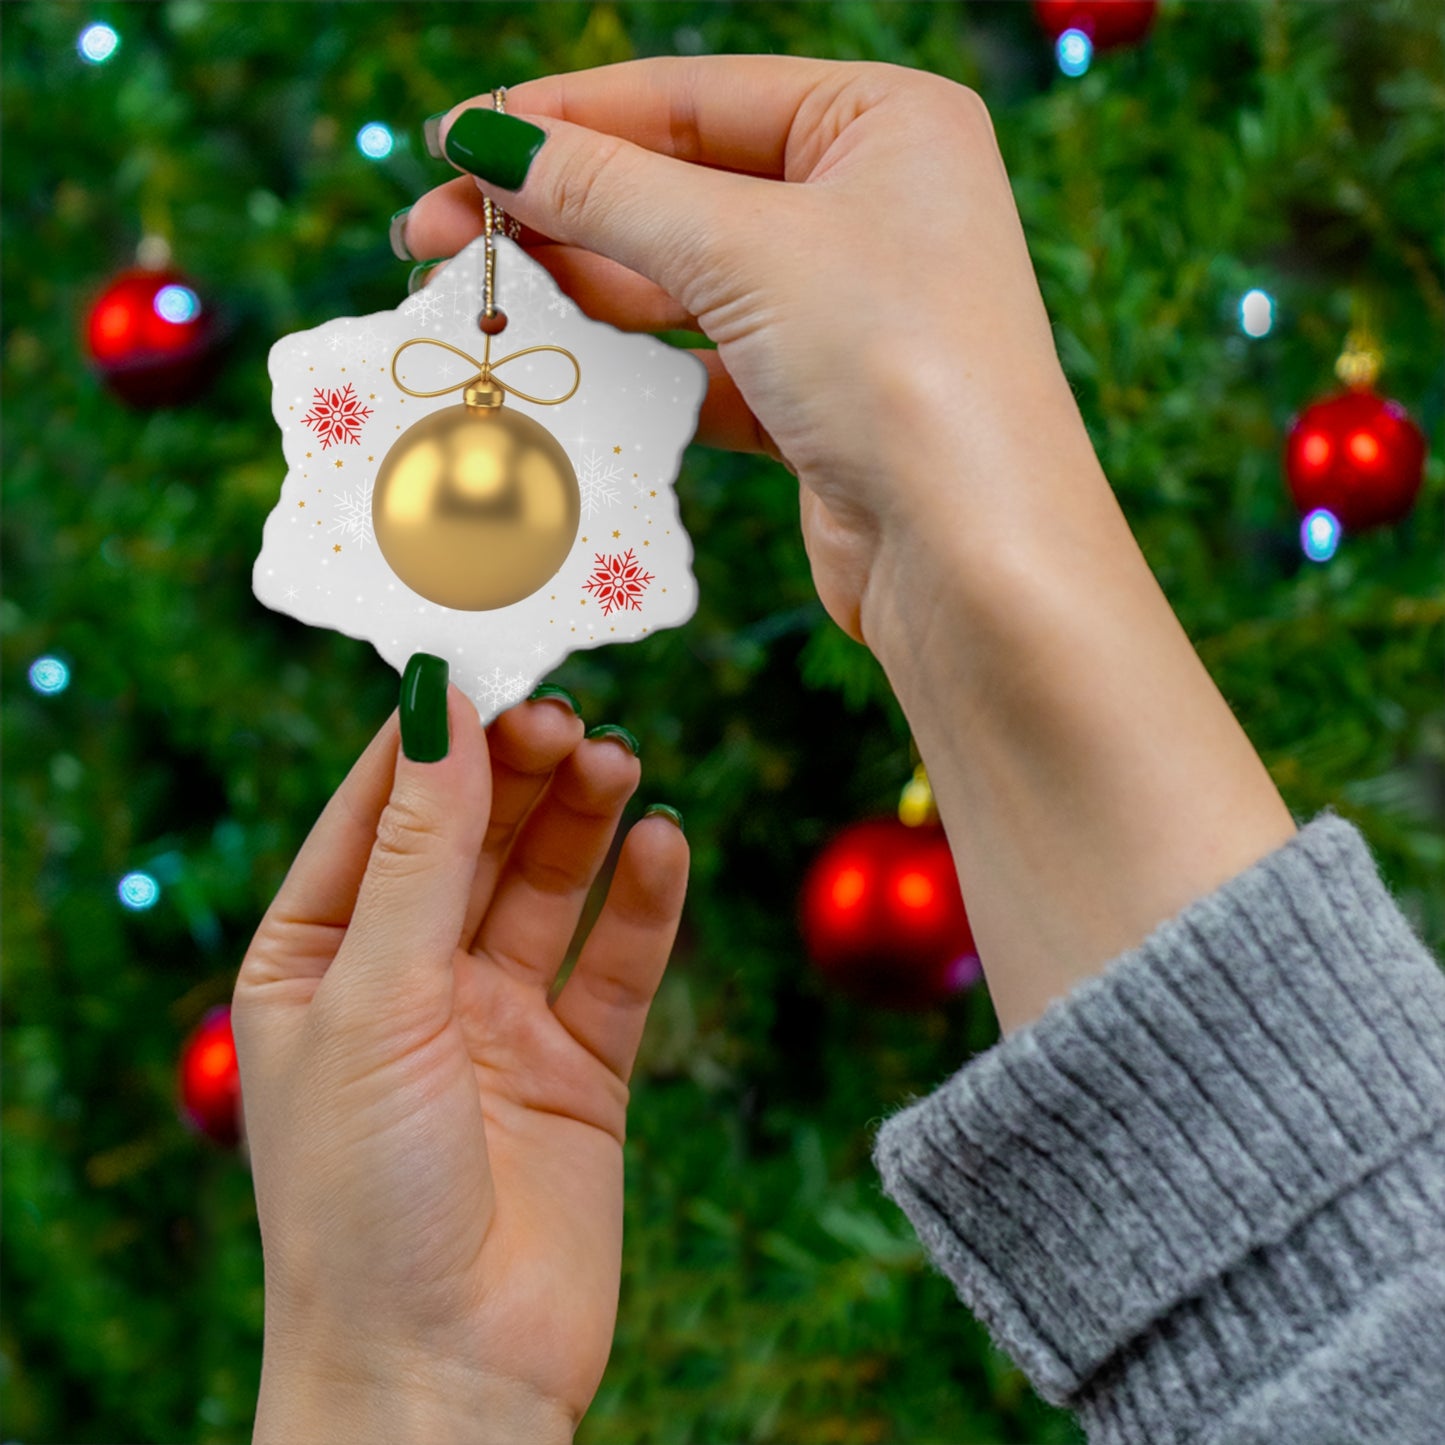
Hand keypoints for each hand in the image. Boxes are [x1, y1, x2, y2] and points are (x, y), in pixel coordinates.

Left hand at [232, 683, 686, 1440]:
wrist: (445, 1376)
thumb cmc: (362, 1198)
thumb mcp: (374, 999)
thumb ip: (418, 852)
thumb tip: (437, 706)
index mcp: (318, 959)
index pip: (376, 811)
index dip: (431, 736)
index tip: (485, 661)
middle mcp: (408, 980)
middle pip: (473, 837)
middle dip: (519, 772)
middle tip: (570, 715)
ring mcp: (497, 1022)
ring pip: (549, 886)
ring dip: (584, 820)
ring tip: (620, 761)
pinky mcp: (579, 1067)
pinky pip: (617, 962)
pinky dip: (643, 902)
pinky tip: (664, 844)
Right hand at [403, 56, 1087, 644]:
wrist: (972, 560)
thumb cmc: (895, 367)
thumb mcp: (744, 250)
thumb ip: (609, 191)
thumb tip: (488, 142)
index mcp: (883, 122)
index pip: (689, 97)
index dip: (561, 118)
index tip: (453, 141)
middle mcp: (871, 204)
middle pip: (678, 187)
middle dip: (557, 211)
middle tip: (432, 235)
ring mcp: (846, 306)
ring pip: (685, 279)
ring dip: (585, 290)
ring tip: (482, 299)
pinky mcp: (819, 399)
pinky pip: (705, 362)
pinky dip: (637, 368)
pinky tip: (563, 369)